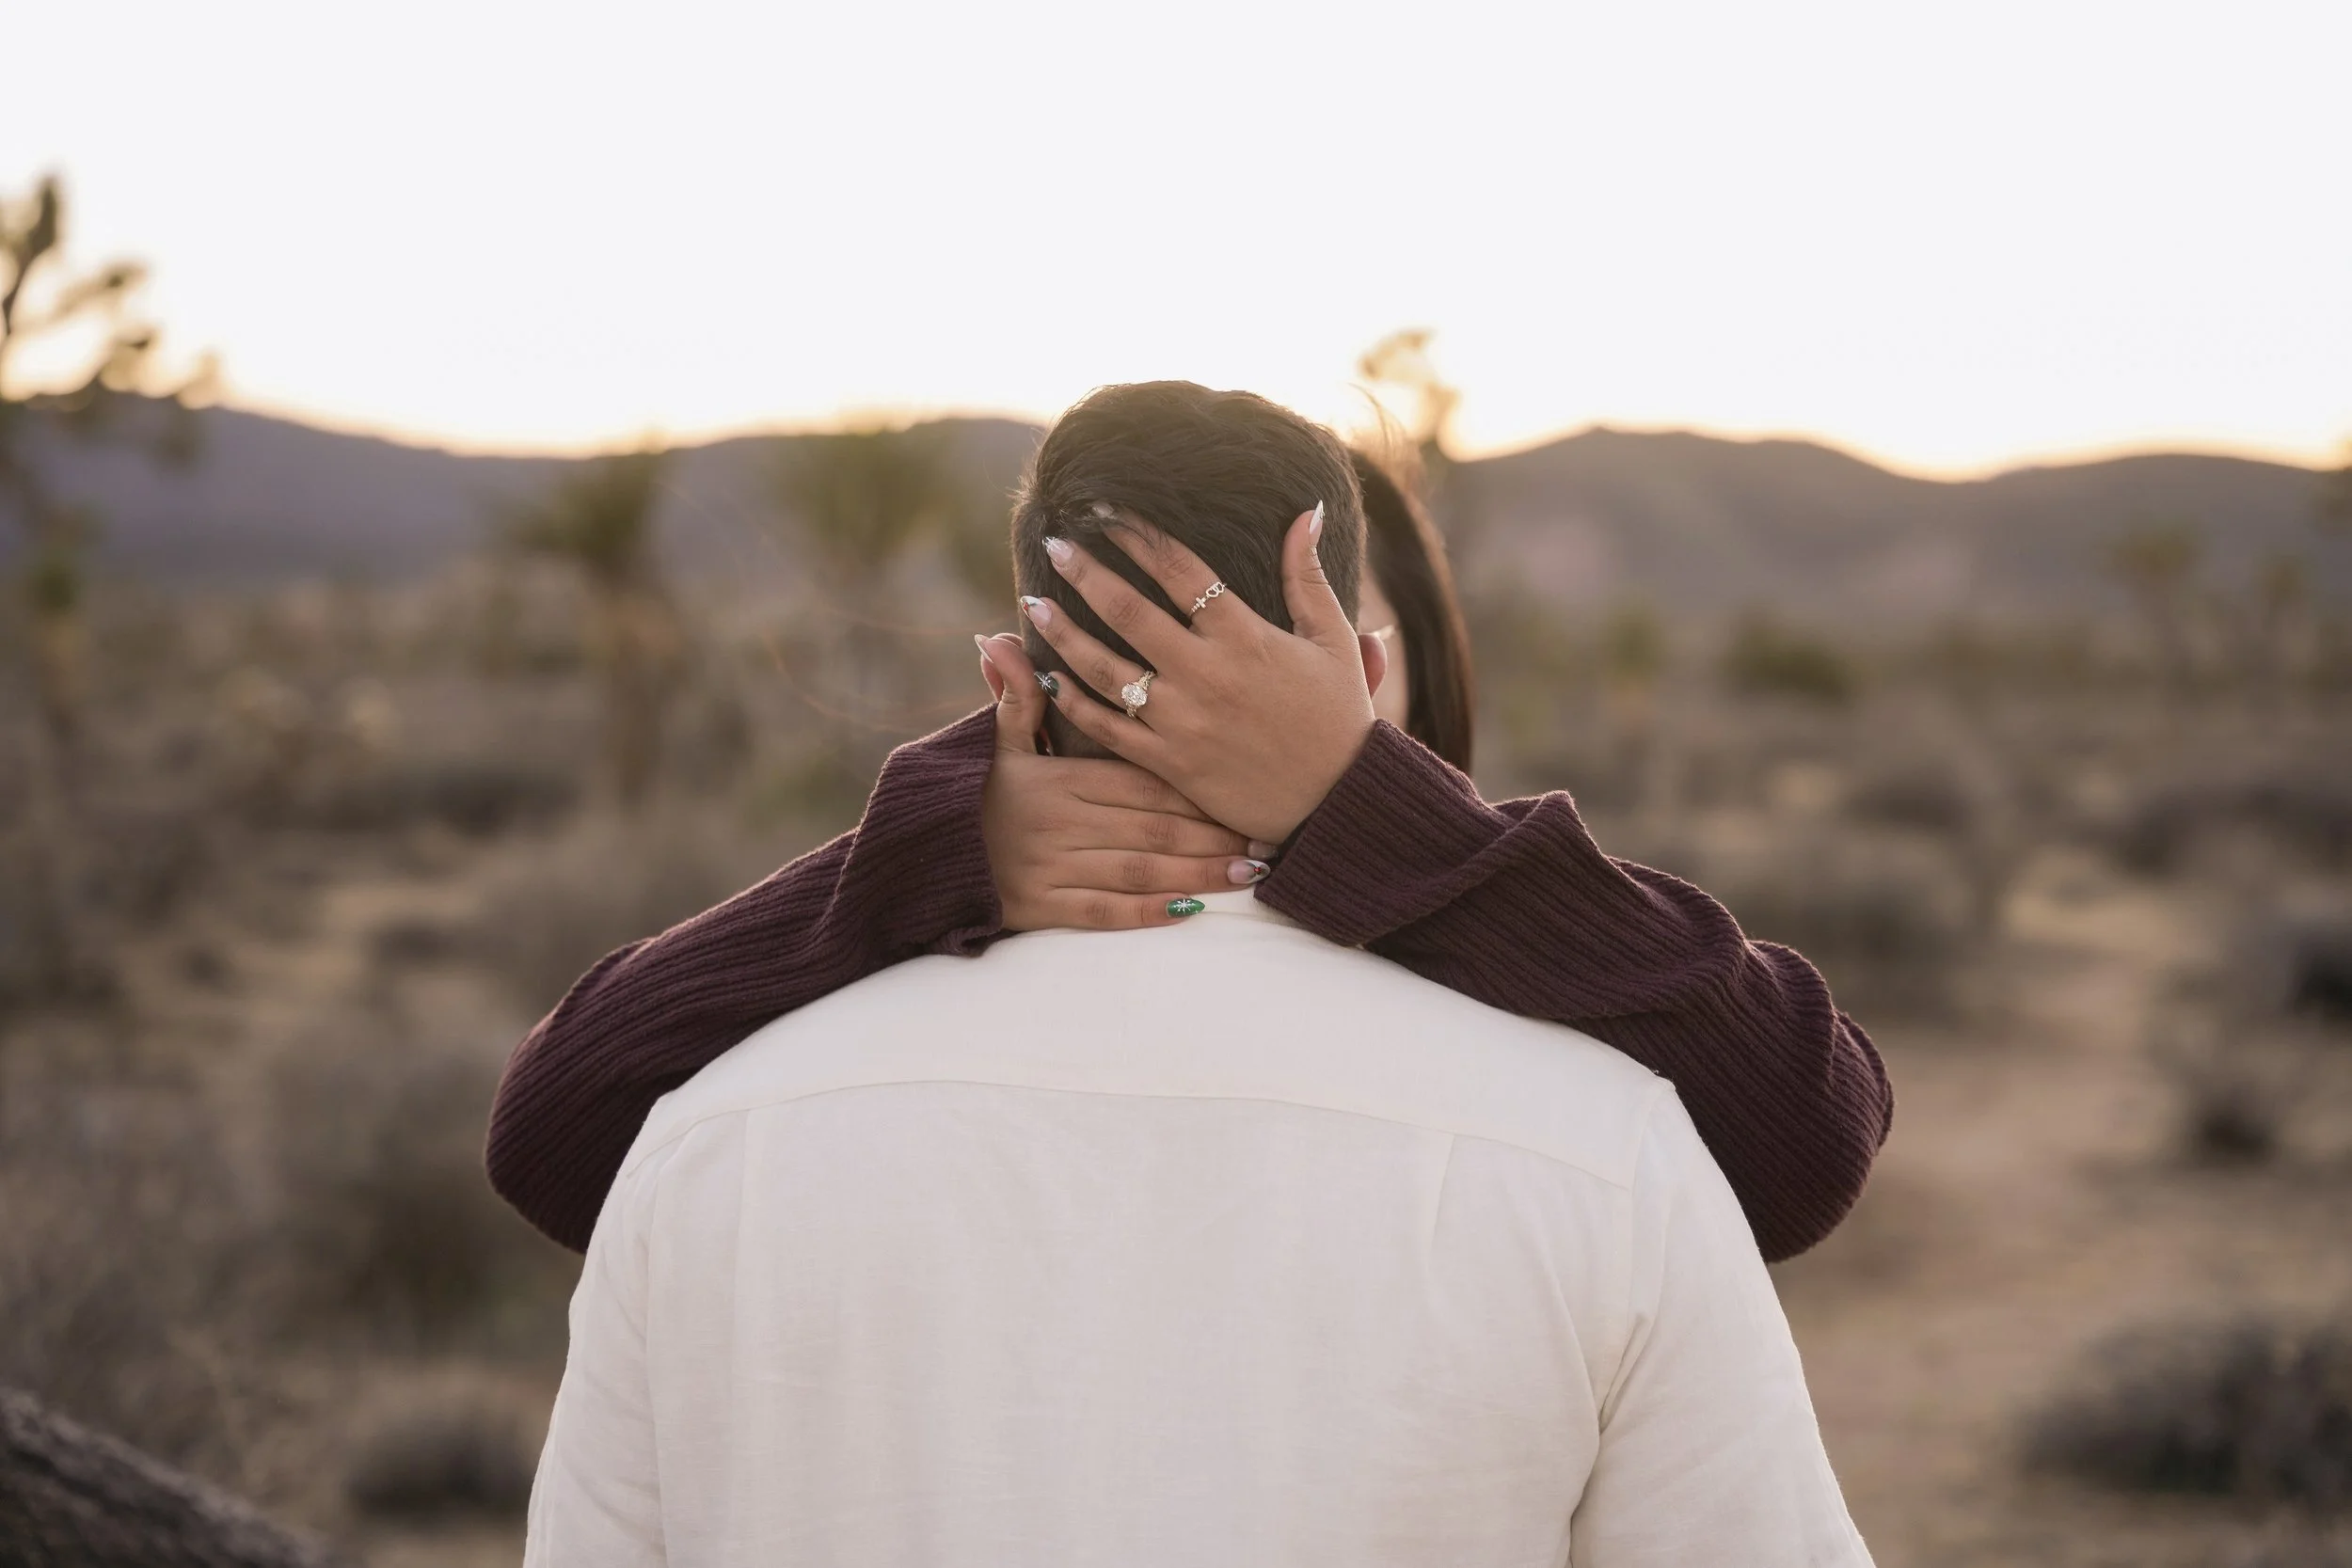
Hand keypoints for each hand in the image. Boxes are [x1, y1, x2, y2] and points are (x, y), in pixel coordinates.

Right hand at [971, 633, 1261, 930]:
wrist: (926, 860)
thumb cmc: (977, 797)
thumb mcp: (996, 745)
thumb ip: (1015, 697)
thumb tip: (1004, 638)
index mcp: (1059, 778)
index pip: (1140, 776)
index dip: (1194, 783)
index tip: (1242, 785)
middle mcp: (1061, 822)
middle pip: (1153, 825)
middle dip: (1213, 833)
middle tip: (1266, 834)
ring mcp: (1053, 867)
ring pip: (1141, 870)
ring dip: (1199, 873)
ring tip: (1248, 873)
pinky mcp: (1045, 908)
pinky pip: (1108, 912)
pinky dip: (1151, 913)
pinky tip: (1193, 913)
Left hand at [1016, 504, 1385, 844]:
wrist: (1338, 802)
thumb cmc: (1338, 717)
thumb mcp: (1333, 639)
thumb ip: (1309, 575)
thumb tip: (1307, 511)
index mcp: (1245, 636)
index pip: (1180, 571)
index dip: (1139, 535)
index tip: (1106, 511)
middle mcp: (1206, 674)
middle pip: (1129, 612)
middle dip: (1086, 573)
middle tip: (1056, 543)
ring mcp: (1182, 720)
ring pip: (1106, 668)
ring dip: (1064, 632)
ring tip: (1033, 601)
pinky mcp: (1169, 762)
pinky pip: (1108, 728)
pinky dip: (1073, 703)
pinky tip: (1048, 677)